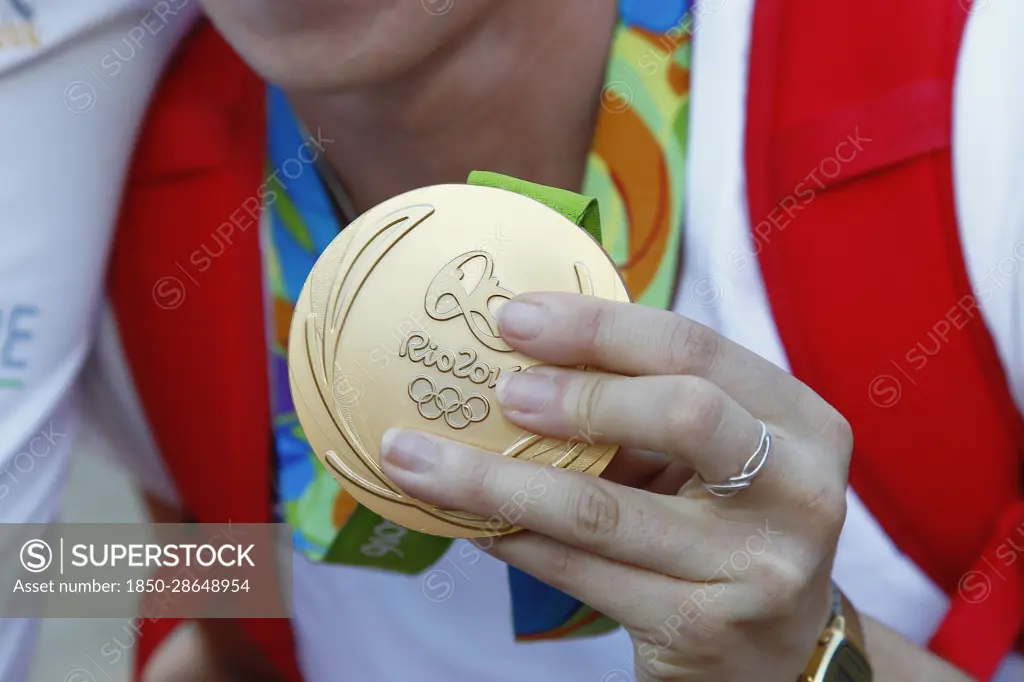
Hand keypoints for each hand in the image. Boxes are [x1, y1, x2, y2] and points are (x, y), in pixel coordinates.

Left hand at [379, 293, 852, 681]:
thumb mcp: (712, 458)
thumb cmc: (725, 529)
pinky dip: (512, 538)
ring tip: (418, 457)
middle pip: (682, 412)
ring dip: (495, 480)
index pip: (695, 348)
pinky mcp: (702, 629)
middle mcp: (796, 490)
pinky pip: (579, 571)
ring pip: (602, 509)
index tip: (512, 316)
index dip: (598, 326)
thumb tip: (520, 351)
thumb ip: (647, 404)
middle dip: (575, 393)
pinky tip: (466, 519)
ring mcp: (756, 568)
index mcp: (800, 422)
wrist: (772, 656)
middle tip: (496, 391)